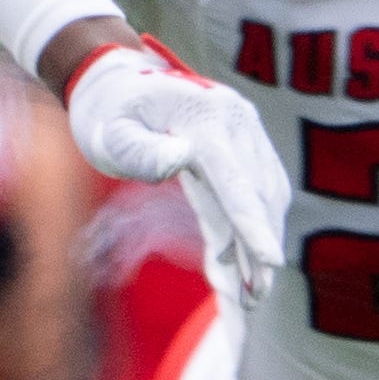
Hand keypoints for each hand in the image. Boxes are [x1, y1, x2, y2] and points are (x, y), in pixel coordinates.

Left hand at [65, 37, 286, 302]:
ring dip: (265, 238)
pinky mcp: (248, 136)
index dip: (252, 225)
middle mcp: (234, 118)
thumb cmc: (108, 114)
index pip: (235, 181)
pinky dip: (260, 219)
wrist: (116, 81)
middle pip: (258, 193)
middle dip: (260, 247)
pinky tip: (251, 253)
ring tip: (255, 288)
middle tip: (255, 299)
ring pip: (268, 191)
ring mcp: (246, 125)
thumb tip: (180, 159)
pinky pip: (264, 183)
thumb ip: (140, 150)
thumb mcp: (111, 134)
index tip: (270, 262)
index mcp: (202, 118)